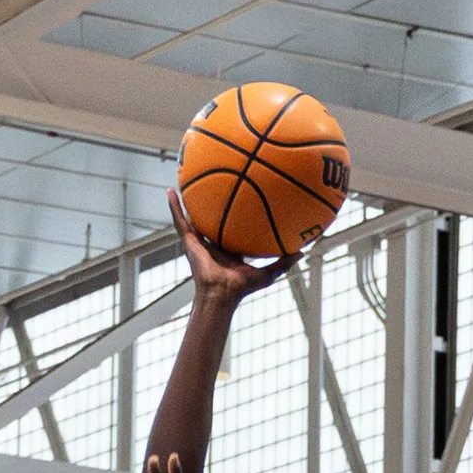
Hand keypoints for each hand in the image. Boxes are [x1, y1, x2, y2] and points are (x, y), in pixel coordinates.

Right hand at [166, 185, 296, 303]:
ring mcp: (199, 240)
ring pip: (192, 215)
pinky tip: (170, 190)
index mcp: (229, 247)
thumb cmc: (241, 288)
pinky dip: (174, 206)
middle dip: (210, 201)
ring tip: (184, 178)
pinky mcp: (189, 241)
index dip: (234, 213)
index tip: (240, 197)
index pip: (231, 226)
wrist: (221, 294)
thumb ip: (284, 262)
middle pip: (211, 217)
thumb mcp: (267, 273)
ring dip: (187, 199)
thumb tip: (303, 251)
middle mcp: (213, 241)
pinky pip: (179, 219)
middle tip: (213, 180)